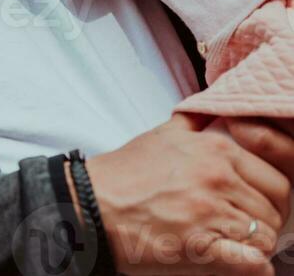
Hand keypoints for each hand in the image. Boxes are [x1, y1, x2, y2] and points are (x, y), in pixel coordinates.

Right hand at [86, 112, 289, 274]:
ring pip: (265, 236)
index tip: (259, 205)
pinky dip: (255, 266)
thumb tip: (218, 111)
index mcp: (215, 149)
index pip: (275, 177)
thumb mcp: (165, 132)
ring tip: (241, 245)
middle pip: (274, 208)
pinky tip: (249, 264)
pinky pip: (250, 261)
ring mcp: (211, 212)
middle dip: (269, 221)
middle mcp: (219, 177)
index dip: (272, 196)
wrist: (96, 203)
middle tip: (252, 228)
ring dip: (259, 244)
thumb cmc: (129, 170)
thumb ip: (197, 119)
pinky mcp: (201, 247)